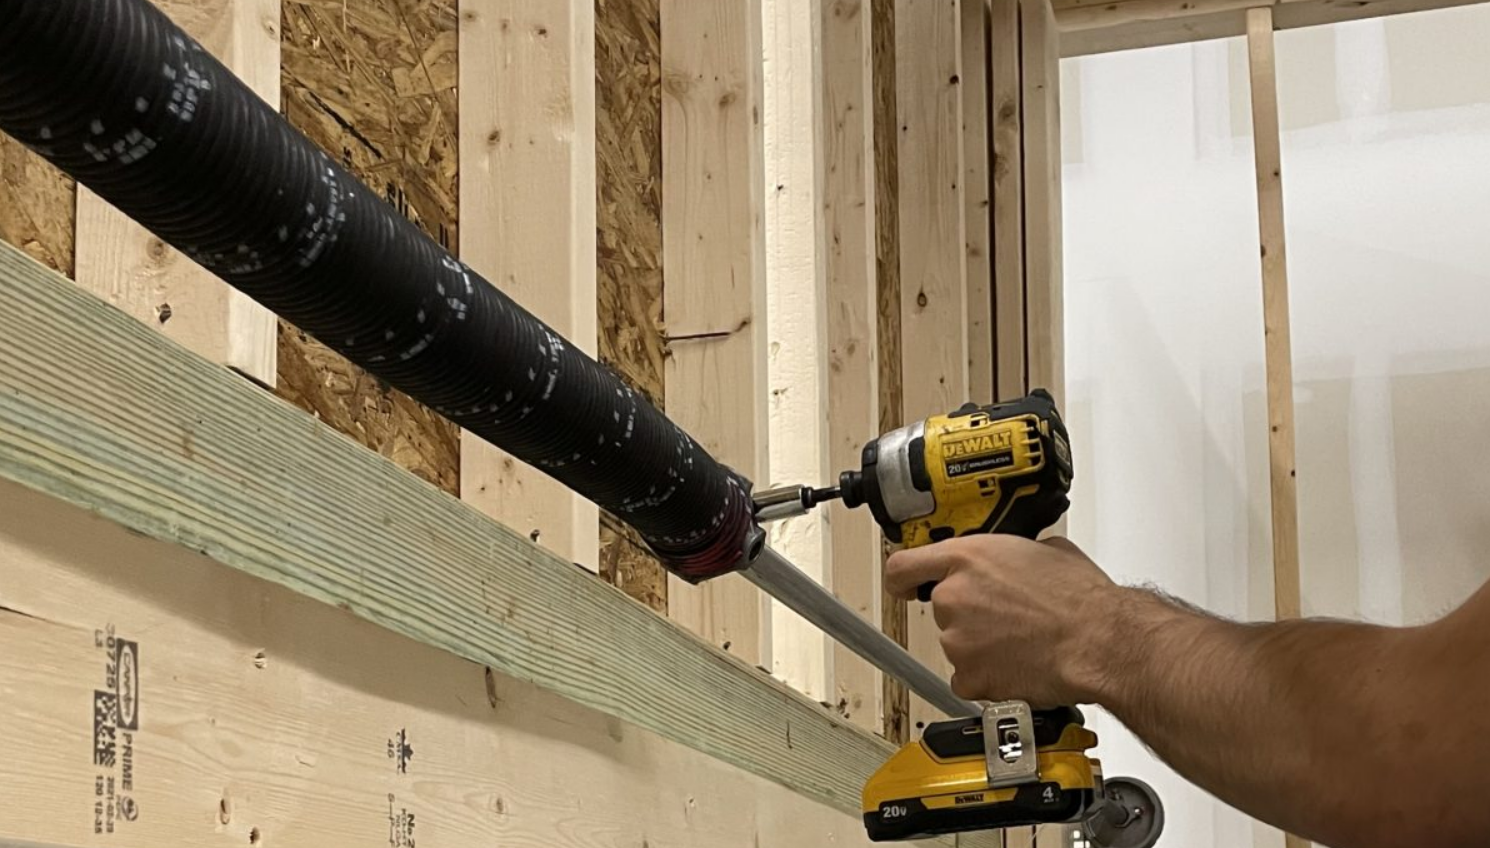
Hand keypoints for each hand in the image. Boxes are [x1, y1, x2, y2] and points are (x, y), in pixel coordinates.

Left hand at [884, 535, 1121, 706]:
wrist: (1100, 642)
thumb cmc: (1081, 600)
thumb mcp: (1046, 551)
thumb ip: (1012, 553)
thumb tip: (1015, 559)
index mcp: (967, 558)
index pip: (904, 566)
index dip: (904, 579)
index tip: (907, 586)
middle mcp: (954, 597)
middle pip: (941, 608)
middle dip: (969, 613)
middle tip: (1006, 618)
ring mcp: (957, 640)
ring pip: (957, 643)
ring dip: (981, 645)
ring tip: (1021, 642)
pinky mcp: (969, 677)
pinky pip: (968, 678)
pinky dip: (988, 676)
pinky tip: (1017, 666)